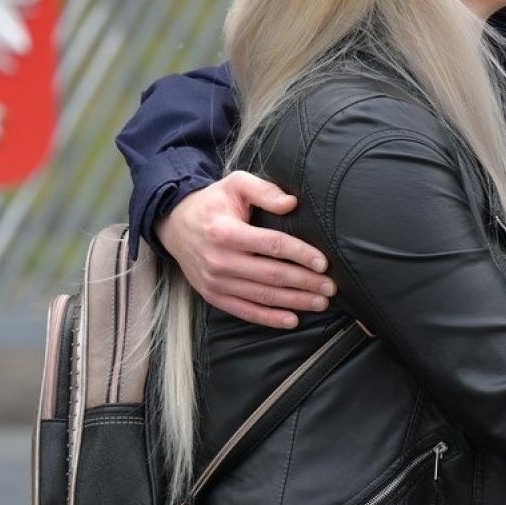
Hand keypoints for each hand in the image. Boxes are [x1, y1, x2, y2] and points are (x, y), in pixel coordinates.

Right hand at [157, 170, 333, 328]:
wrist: (175, 225)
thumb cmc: (213, 203)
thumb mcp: (235, 184)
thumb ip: (264, 190)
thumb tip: (292, 203)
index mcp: (226, 232)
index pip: (272, 245)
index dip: (300, 255)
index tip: (323, 263)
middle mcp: (220, 260)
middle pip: (272, 275)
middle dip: (305, 283)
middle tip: (330, 287)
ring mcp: (215, 282)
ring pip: (262, 296)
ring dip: (294, 302)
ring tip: (320, 303)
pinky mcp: (212, 295)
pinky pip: (245, 311)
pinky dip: (269, 318)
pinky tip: (292, 320)